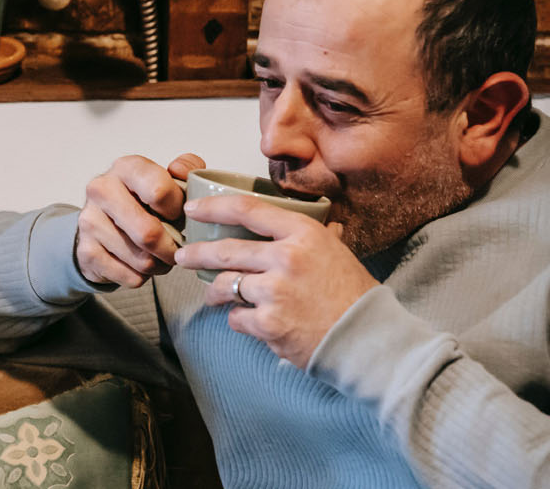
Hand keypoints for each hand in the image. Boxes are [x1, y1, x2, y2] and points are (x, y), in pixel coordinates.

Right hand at [75, 153, 205, 288]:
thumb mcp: (166, 178)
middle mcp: (102, 190)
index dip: (179, 210)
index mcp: (126, 168)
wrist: (101, 222)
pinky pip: (130, 277)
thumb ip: (186, 168)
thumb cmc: (141, 201)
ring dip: (159, 265)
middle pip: (148, 233)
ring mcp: (90, 221)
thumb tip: (180, 171)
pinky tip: (139, 265)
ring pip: (142, 260)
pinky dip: (142, 277)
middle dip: (170, 248)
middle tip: (176, 249)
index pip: (160, 191)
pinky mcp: (85, 251)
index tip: (179, 216)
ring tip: (158, 256)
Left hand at [173, 195, 378, 367]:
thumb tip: (282, 221)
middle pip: (225, 250)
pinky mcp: (269, 323)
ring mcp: (275, 291)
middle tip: (182, 256)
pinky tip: (252, 321)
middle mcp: (286, 258)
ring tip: (213, 295)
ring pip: (224, 285)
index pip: (248, 210)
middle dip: (196, 254)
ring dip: (215, 292)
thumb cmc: (354, 296)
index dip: (214, 208)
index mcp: (303, 234)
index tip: (193, 211)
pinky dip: (239, 319)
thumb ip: (306, 237)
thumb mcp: (335, 252)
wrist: (367, 340)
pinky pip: (236, 317)